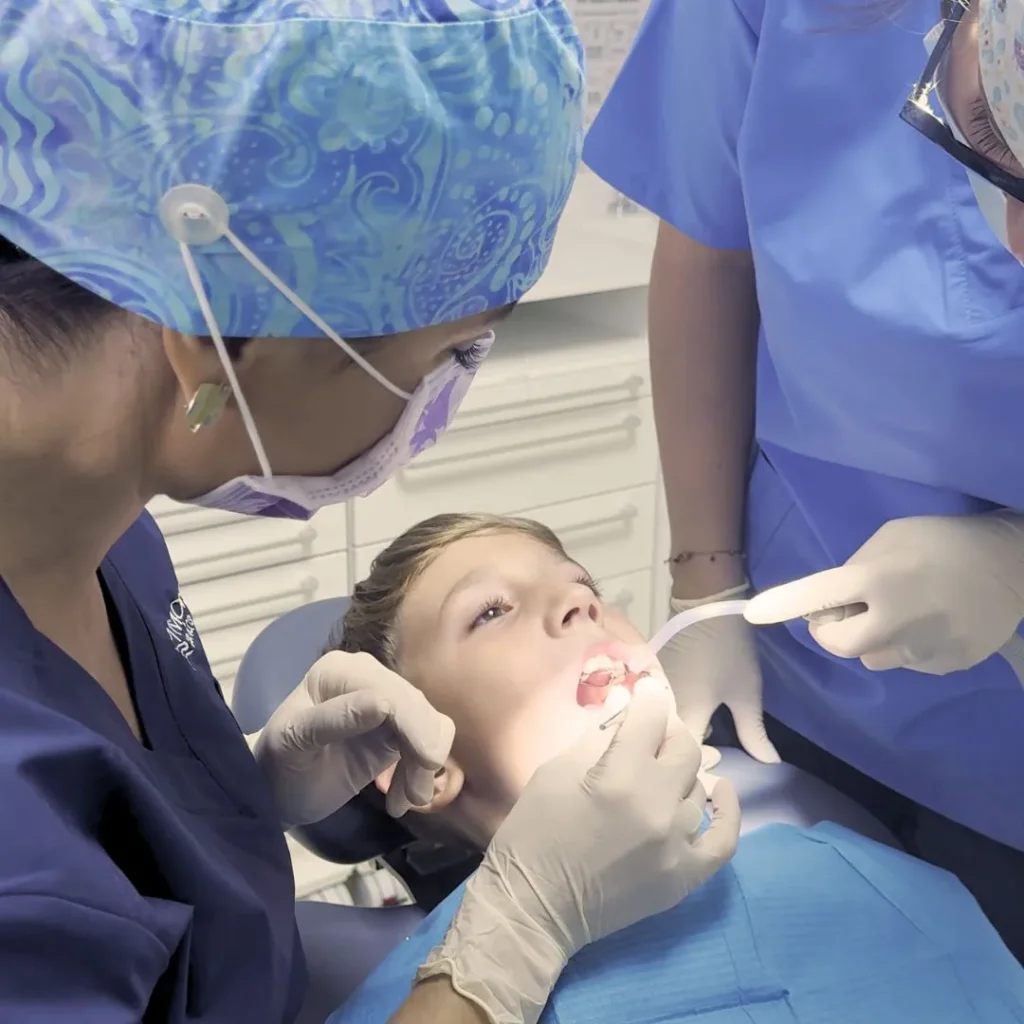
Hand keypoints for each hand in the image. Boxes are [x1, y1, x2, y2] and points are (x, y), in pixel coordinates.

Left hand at [253, 651, 454, 826]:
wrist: (276, 789)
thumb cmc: (277, 763)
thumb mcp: (294, 741)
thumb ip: (334, 719)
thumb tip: (383, 704)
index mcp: (340, 671)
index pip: (390, 692)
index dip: (414, 723)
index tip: (428, 762)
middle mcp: (368, 678)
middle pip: (416, 705)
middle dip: (424, 749)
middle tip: (416, 797)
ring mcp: (386, 703)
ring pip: (429, 724)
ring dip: (425, 766)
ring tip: (406, 801)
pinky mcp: (396, 731)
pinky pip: (425, 744)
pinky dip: (422, 773)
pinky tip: (401, 800)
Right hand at [416, 677, 740, 1023]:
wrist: (534, 907)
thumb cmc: (532, 833)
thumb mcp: (555, 772)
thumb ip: (596, 737)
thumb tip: (623, 703)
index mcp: (618, 776)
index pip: (651, 717)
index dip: (648, 698)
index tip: (644, 693)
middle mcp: (656, 805)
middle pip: (685, 747)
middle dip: (668, 731)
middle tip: (650, 733)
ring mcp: (675, 844)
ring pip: (697, 787)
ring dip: (678, 773)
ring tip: (658, 773)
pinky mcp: (684, 876)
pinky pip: (723, 838)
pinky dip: (726, 811)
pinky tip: (720, 790)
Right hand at [659, 590, 779, 763]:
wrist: (704, 604)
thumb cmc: (729, 650)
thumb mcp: (746, 693)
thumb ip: (754, 733)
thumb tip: (769, 764)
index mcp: (684, 717)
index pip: (684, 760)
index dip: (698, 775)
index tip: (713, 782)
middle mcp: (660, 709)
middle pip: (665, 746)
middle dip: (682, 760)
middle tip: (705, 767)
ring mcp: (651, 693)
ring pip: (659, 728)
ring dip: (672, 741)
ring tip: (694, 750)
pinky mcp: (649, 680)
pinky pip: (654, 711)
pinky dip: (666, 721)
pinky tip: (680, 725)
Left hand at [744, 513, 1023, 674]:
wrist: (1014, 565)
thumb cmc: (944, 539)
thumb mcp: (892, 537)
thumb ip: (857, 568)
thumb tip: (836, 598)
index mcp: (876, 578)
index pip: (816, 596)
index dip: (782, 604)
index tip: (753, 614)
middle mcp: (893, 619)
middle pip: (836, 644)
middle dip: (831, 630)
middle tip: (845, 610)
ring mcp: (921, 648)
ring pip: (872, 657)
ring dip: (871, 639)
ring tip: (900, 612)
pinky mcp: (945, 665)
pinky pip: (908, 662)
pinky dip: (907, 646)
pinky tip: (931, 622)